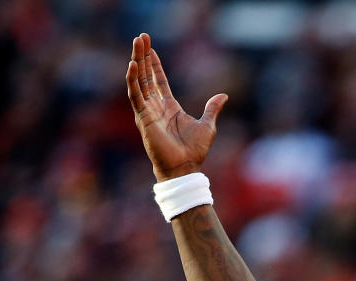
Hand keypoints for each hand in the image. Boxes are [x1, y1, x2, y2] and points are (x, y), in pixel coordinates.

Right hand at [126, 33, 227, 181]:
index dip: (154, 64)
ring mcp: (147, 112)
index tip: (149, 47)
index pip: (158, 81)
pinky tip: (132, 65)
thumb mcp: (208, 125)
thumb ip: (212, 109)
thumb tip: (223, 95)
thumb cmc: (194, 151)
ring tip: (136, 43)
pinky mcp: (143, 118)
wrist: (185, 167)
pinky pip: (135, 96)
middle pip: (146, 76)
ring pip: (139, 81)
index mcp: (169, 107)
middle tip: (140, 37)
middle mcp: (156, 107)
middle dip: (143, 56)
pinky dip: (133, 80)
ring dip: (137, 61)